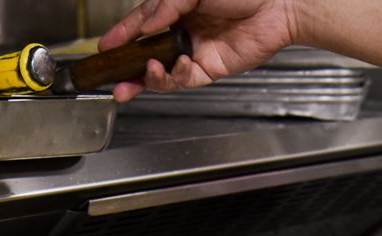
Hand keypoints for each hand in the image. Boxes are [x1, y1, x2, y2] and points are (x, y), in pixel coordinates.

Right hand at [100, 0, 297, 101]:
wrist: (277, 6)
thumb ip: (168, 5)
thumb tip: (147, 26)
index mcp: (175, 10)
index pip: (140, 25)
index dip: (121, 36)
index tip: (104, 47)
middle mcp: (182, 33)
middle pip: (147, 56)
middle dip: (129, 71)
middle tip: (115, 81)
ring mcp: (195, 52)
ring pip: (165, 74)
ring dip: (152, 77)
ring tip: (149, 69)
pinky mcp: (211, 68)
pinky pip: (188, 79)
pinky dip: (180, 75)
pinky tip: (181, 65)